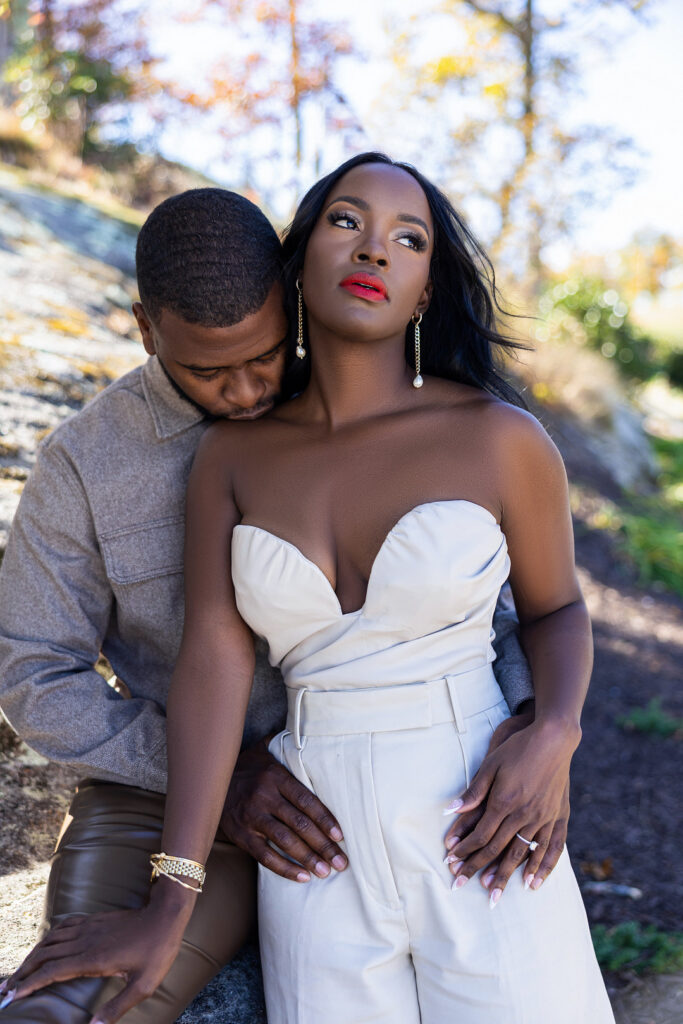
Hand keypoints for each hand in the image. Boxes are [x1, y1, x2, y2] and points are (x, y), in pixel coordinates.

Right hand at [0, 894, 189, 1022]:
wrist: (167, 915)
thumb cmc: (157, 951)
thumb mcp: (143, 985)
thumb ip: (117, 1008)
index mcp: (93, 959)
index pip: (52, 972)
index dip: (30, 984)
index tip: (13, 996)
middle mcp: (85, 941)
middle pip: (45, 955)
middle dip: (23, 972)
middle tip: (6, 988)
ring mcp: (89, 927)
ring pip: (51, 939)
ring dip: (32, 955)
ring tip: (19, 971)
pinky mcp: (95, 920)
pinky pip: (64, 926)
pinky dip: (49, 936)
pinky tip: (46, 944)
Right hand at [220, 740, 347, 881]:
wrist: (208, 778)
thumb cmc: (247, 765)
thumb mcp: (266, 749)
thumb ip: (287, 744)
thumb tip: (313, 732)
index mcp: (275, 776)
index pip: (307, 800)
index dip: (325, 819)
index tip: (341, 836)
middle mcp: (264, 796)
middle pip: (300, 824)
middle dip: (323, 846)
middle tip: (342, 863)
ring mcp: (251, 817)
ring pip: (285, 841)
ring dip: (308, 859)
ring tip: (327, 872)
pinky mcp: (241, 834)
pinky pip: (265, 856)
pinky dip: (285, 868)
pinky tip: (303, 877)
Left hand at [443, 715, 578, 900]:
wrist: (553, 739)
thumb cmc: (518, 749)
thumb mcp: (491, 765)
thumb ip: (474, 791)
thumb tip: (450, 810)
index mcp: (504, 802)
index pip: (480, 835)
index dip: (465, 851)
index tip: (452, 863)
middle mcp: (524, 814)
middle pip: (497, 850)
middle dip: (477, 869)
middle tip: (462, 885)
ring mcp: (543, 817)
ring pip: (522, 853)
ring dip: (506, 875)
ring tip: (493, 894)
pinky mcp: (558, 816)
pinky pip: (550, 848)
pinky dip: (541, 867)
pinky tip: (533, 883)